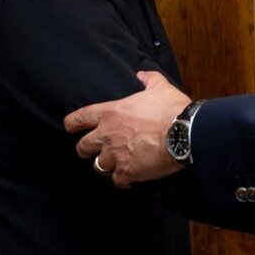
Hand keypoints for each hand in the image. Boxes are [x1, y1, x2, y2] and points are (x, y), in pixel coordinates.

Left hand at [63, 71, 189, 186]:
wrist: (184, 133)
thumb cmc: (171, 109)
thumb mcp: (160, 87)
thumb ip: (148, 79)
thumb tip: (141, 74)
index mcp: (111, 113)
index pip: (79, 118)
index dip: (71, 124)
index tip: (70, 127)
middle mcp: (108, 135)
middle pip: (83, 146)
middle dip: (85, 149)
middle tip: (90, 150)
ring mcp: (116, 155)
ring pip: (98, 166)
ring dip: (106, 165)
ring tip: (114, 164)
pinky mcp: (128, 172)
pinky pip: (117, 180)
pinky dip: (122, 180)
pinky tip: (129, 178)